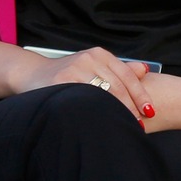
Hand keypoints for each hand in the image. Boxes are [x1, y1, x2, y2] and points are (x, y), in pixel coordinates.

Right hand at [17, 46, 153, 122]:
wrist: (31, 73)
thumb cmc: (66, 74)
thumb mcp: (93, 66)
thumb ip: (118, 70)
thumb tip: (145, 70)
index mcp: (100, 54)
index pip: (127, 76)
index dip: (140, 95)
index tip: (150, 111)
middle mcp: (89, 58)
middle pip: (117, 86)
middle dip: (129, 107)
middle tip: (137, 124)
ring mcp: (74, 69)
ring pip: (102, 94)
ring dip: (114, 112)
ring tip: (123, 126)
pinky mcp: (61, 81)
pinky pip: (84, 99)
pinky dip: (94, 112)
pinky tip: (100, 122)